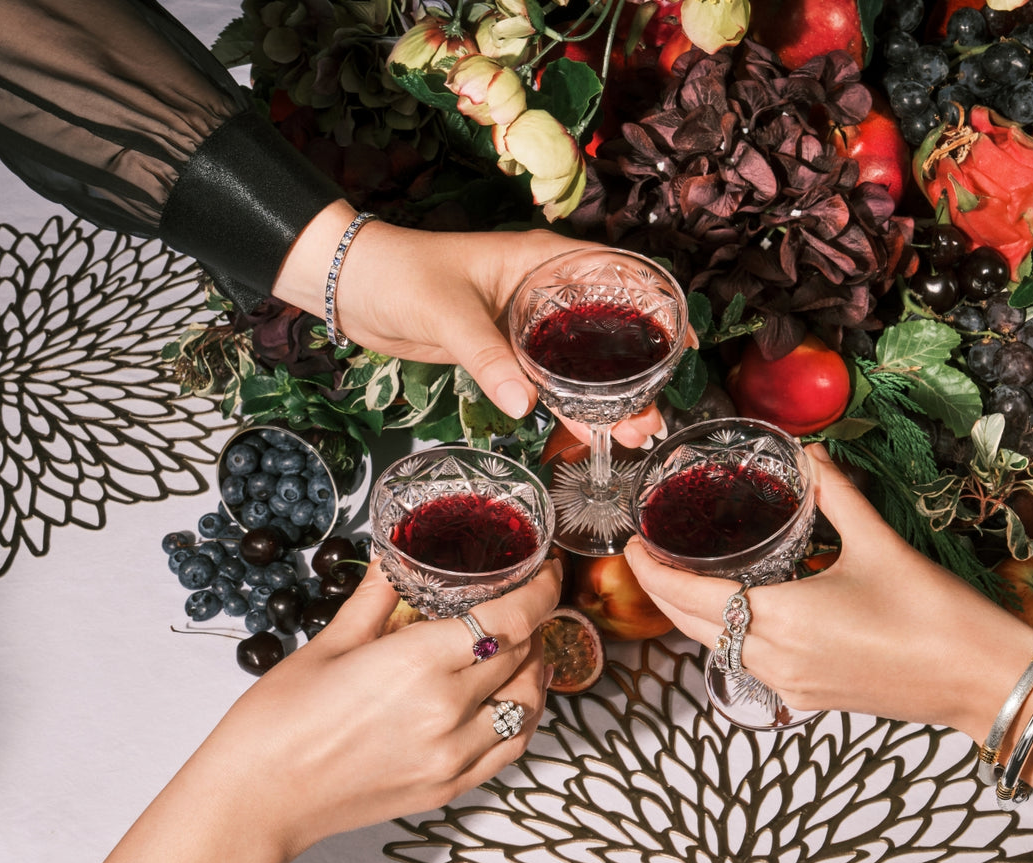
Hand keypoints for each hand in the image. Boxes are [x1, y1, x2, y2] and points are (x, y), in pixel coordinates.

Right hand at [187, 558, 562, 862]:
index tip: (547, 570)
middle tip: (525, 600)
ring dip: (535, 668)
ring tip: (524, 646)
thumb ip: (377, 598)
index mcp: (419, 662)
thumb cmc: (279, 720)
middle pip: (521, 653)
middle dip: (532, 620)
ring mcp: (453, 754)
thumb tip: (397, 558)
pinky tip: (511, 697)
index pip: (511, 616)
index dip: (542, 589)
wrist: (257, 799)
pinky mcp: (449, 787)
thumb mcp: (330, 643)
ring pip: (527, 702)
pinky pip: (510, 746)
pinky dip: (522, 716)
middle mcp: (448, 709)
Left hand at [275, 206, 666, 446]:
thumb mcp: (448, 314)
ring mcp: (523, 323)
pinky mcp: (504, 351)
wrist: (351, 287)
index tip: (682, 343)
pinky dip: (568, 403)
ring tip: (632, 433)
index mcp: (540, 261)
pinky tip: (587, 430)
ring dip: (605, 397)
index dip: (656, 307)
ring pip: (578, 360)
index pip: (616, 275)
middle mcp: (540, 290)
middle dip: (636, 370)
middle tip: (653, 413)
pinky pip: (547, 378)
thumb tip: (524, 403)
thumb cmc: (399, 275)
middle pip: (605, 328)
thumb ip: (487, 357)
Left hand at [623, 445, 1032, 738]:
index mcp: (780, 618)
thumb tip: (812, 453)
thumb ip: (836, 494)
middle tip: (647, 554)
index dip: (651, 571)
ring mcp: (789, 686)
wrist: (980, 680)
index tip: (631, 544)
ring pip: (717, 651)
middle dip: (662, 592)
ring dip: (693, 618)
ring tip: (685, 578)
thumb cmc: (935, 615)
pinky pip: (748, 667)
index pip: (687, 596)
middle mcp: (773, 659)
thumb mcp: (878, 543)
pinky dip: (730, 639)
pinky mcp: (808, 700)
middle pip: (691, 627)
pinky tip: (739, 614)